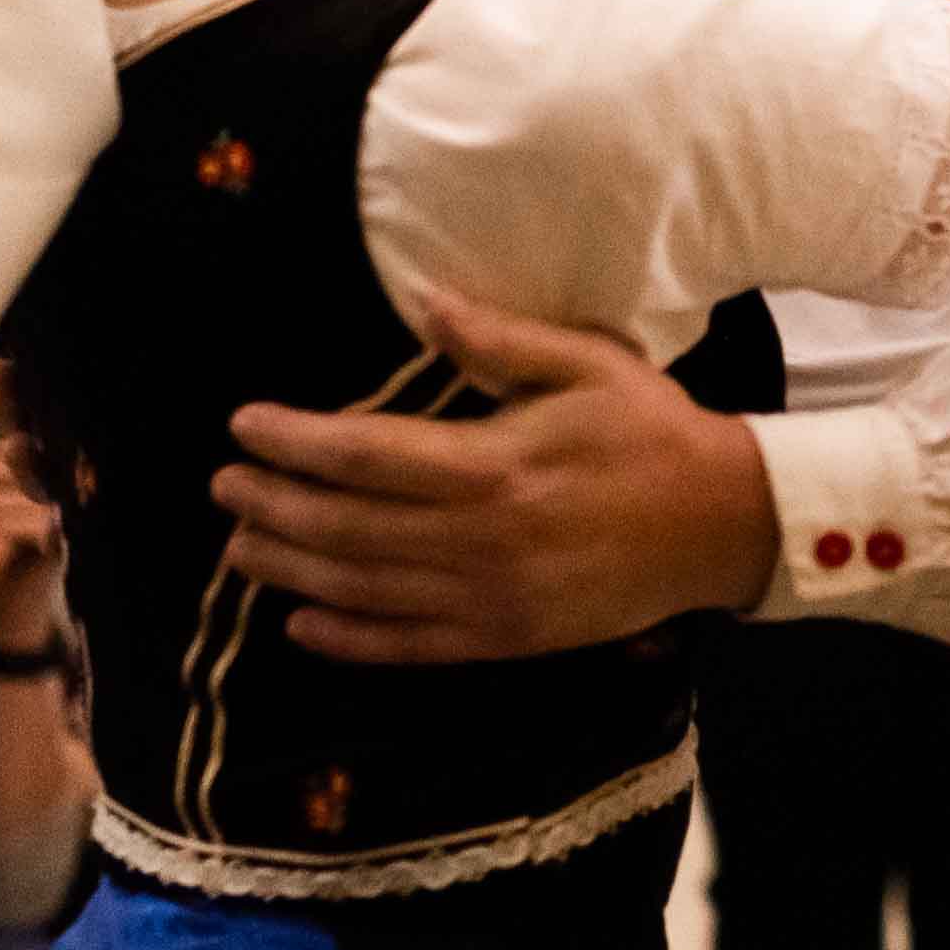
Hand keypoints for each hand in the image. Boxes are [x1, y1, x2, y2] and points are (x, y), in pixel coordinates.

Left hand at [218, 281, 775, 659]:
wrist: (724, 525)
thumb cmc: (652, 434)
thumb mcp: (587, 365)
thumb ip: (499, 341)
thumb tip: (424, 302)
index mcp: (493, 465)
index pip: (362, 454)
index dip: (291, 442)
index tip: (243, 425)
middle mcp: (480, 540)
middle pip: (345, 526)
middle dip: (273, 504)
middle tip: (224, 485)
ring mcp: (490, 598)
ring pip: (363, 589)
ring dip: (291, 568)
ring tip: (240, 545)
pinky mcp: (506, 639)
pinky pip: (408, 647)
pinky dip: (347, 640)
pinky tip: (300, 625)